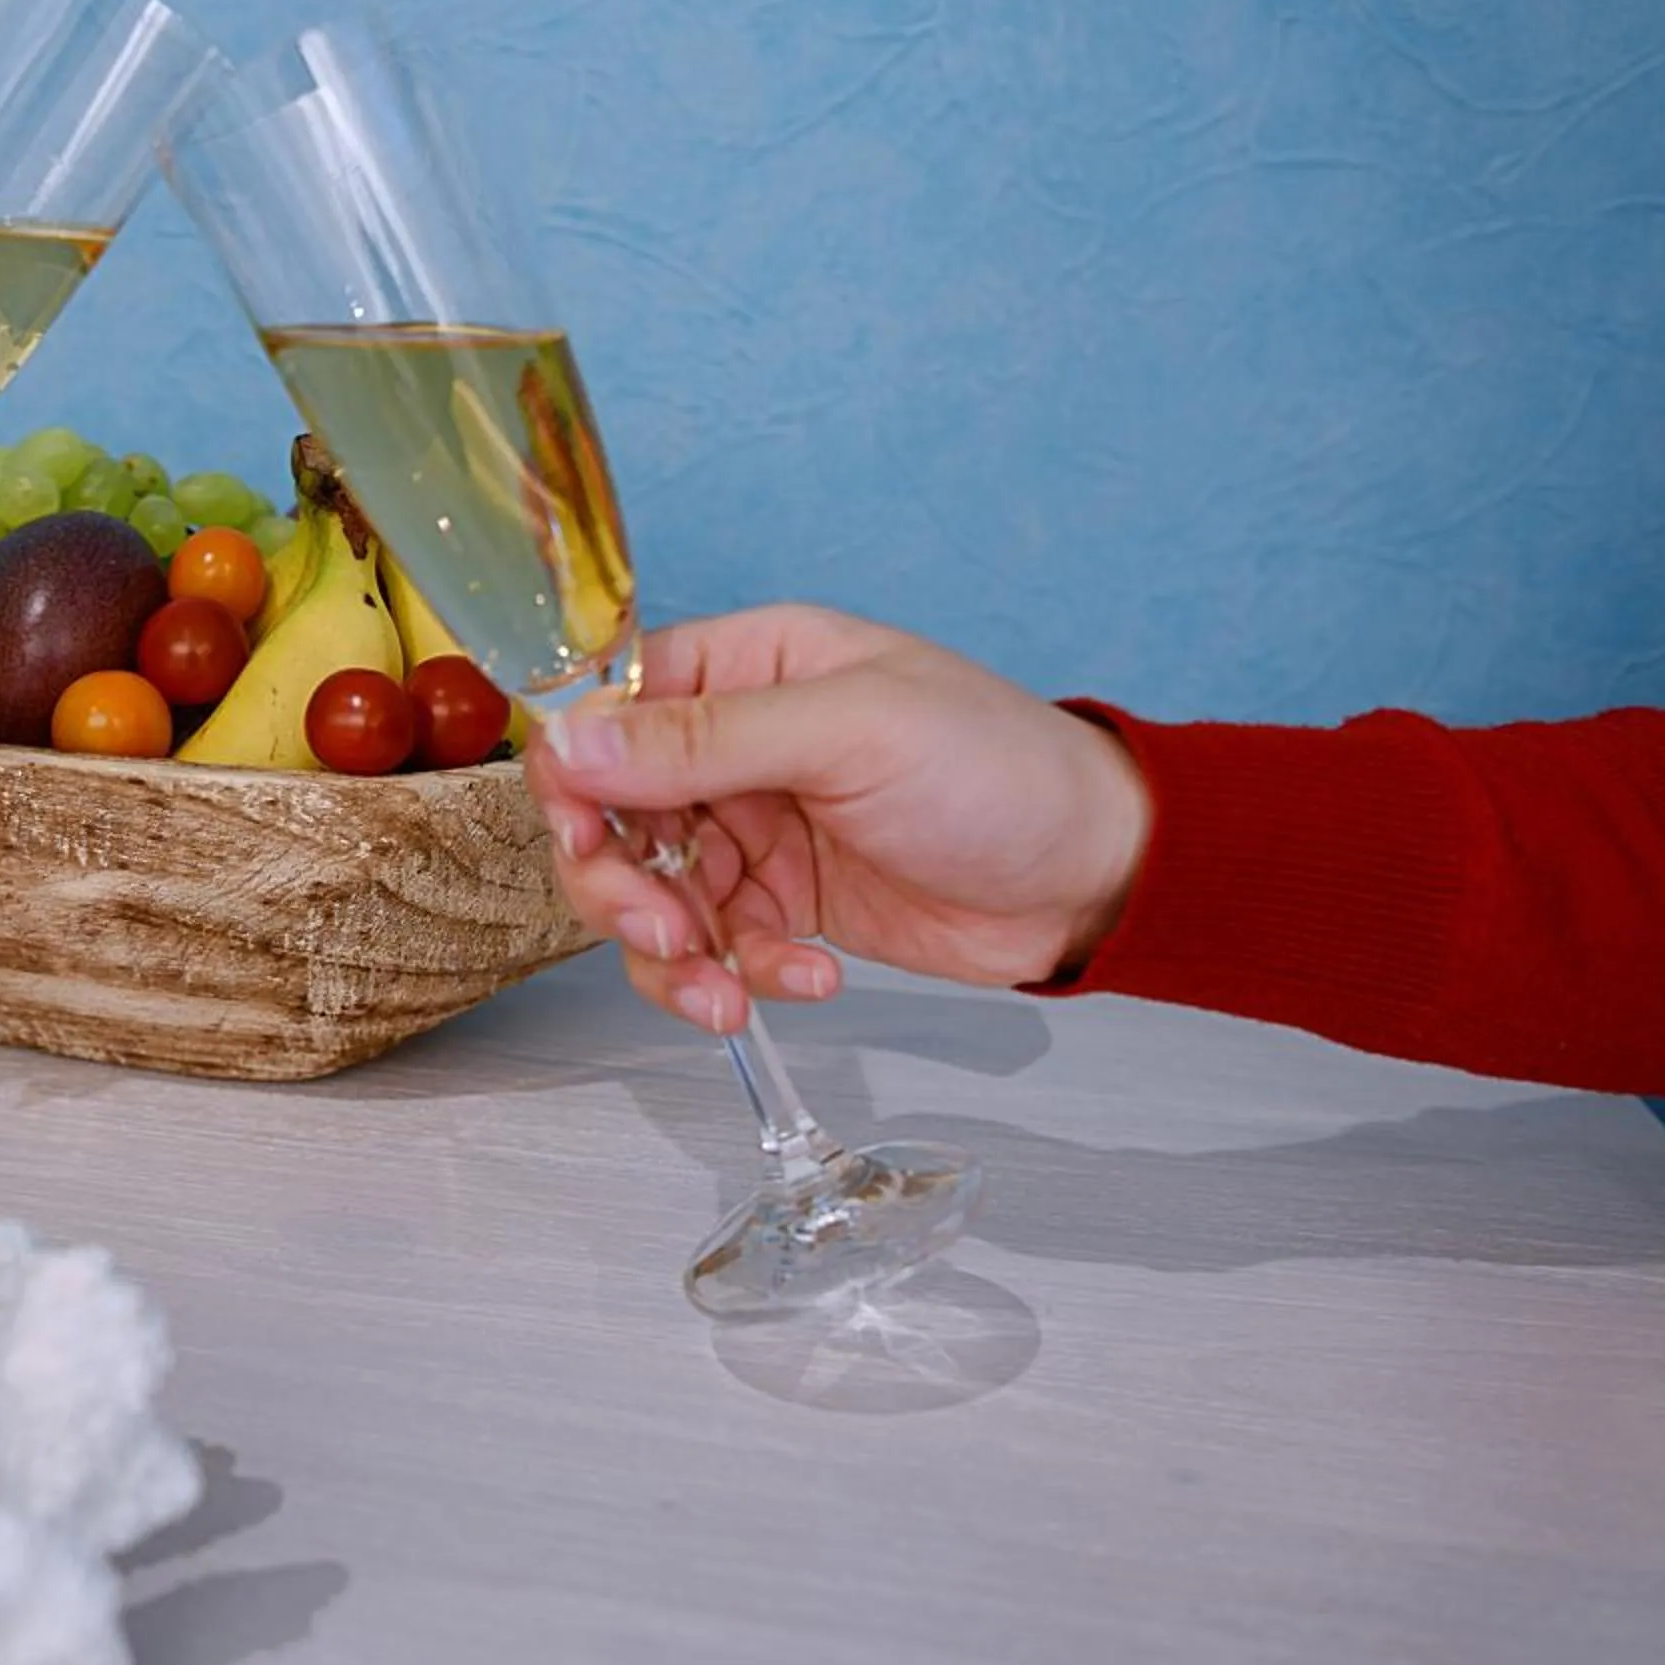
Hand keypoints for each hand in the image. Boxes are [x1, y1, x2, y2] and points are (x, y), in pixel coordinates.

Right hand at [523, 604, 1150, 1033]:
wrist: (1095, 875)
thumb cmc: (998, 768)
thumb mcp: (848, 734)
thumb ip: (704, 739)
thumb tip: (569, 741)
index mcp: (744, 666)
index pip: (607, 711)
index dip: (578, 780)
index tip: (585, 841)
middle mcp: (735, 745)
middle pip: (610, 818)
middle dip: (621, 889)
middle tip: (666, 938)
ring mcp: (754, 829)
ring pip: (652, 896)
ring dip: (674, 957)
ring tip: (727, 998)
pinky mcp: (782, 904)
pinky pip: (715, 949)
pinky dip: (743, 977)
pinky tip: (811, 979)